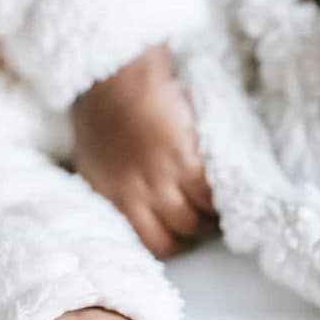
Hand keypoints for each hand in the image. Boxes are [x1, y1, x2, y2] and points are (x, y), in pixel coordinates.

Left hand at [73, 44, 217, 256]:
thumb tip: (133, 210)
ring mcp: (159, 180)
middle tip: (206, 215)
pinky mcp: (183, 159)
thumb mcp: (95, 162)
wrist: (115, 75)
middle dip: (193, 232)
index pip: (149, 244)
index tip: (183, 230)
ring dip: (211, 216)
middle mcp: (134, 197)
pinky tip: (225, 185)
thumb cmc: (104, 113)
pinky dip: (220, 196)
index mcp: (111, 199)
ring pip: (195, 221)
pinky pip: (209, 194)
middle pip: (175, 238)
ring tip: (218, 201)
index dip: (172, 241)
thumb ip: (113, 190)